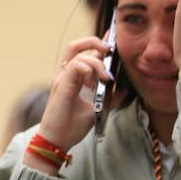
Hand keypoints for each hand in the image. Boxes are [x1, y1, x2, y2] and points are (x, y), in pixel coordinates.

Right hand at [34, 35, 112, 156]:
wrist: (58, 140)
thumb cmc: (71, 126)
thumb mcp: (97, 110)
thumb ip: (109, 98)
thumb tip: (122, 89)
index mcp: (72, 78)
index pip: (84, 53)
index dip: (97, 43)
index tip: (111, 39)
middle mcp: (65, 75)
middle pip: (75, 45)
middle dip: (94, 41)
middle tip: (109, 50)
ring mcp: (62, 78)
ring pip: (78, 54)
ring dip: (96, 62)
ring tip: (105, 77)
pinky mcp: (61, 84)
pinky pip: (75, 66)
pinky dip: (88, 69)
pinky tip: (95, 82)